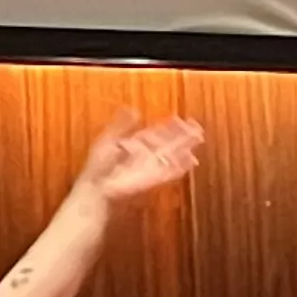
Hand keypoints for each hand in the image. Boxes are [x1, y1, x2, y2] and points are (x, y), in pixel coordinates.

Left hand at [73, 108, 204, 203]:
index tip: (181, 119)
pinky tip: (191, 161)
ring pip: (172, 155)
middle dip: (182, 136)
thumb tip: (133, 109)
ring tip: (199, 139)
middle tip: (197, 128)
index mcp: (135, 144)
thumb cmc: (99, 166)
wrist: (97, 187)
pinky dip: (180, 166)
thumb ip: (121, 125)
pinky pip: (169, 171)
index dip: (169, 126)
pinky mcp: (153, 178)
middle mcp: (145, 155)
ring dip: (185, 148)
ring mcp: (150, 167)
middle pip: (168, 143)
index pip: (156, 133)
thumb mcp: (107, 140)